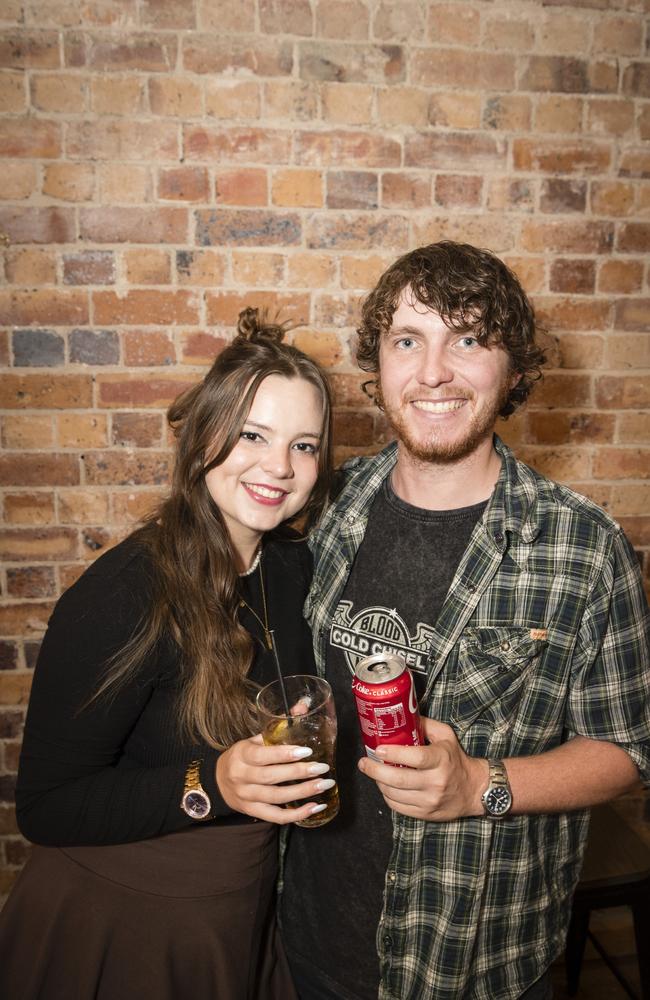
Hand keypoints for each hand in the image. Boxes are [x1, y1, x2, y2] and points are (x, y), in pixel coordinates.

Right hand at [216, 734, 333, 824]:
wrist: (218, 780)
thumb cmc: (243, 756)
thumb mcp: (255, 739)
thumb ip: (280, 725)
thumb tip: (304, 705)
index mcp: (242, 754)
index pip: (263, 755)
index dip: (285, 754)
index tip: (307, 751)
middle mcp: (242, 776)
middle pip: (272, 777)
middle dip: (300, 773)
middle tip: (322, 768)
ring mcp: (246, 796)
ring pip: (276, 798)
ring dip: (302, 793)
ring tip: (324, 785)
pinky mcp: (251, 811)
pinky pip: (275, 816)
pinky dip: (296, 815)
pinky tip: (314, 807)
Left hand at [357, 717, 487, 820]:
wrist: (474, 790)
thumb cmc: (456, 759)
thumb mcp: (446, 736)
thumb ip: (425, 724)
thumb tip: (401, 714)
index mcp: (441, 760)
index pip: (416, 758)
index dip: (394, 754)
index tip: (378, 749)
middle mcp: (436, 782)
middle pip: (399, 780)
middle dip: (376, 771)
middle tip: (364, 762)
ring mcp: (430, 801)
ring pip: (395, 795)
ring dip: (379, 783)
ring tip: (372, 772)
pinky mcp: (426, 814)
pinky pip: (398, 807)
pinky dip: (387, 796)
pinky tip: (384, 786)